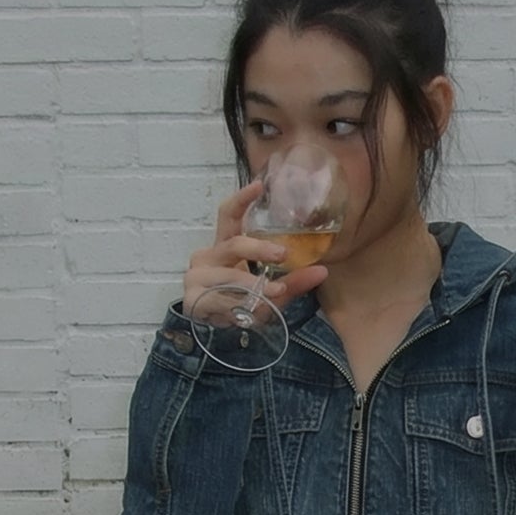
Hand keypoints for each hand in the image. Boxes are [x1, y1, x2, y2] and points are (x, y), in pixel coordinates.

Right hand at [182, 179, 328, 317]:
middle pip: (234, 244)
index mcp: (225, 245)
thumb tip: (322, 271)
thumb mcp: (270, 289)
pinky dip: (237, 306)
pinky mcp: (192, 299)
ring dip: (252, 285)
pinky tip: (248, 311)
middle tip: (283, 254)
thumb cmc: (241, 300)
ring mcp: (197, 276)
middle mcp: (208, 256)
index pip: (229, 215)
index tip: (259, 185)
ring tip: (274, 291)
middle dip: (259, 249)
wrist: (215, 329)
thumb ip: (293, 281)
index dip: (242, 199)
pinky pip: (219, 300)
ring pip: (228, 276)